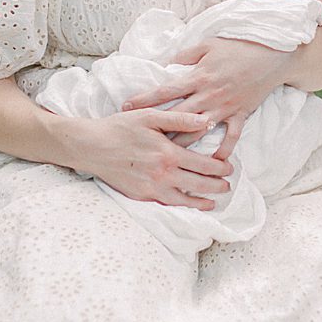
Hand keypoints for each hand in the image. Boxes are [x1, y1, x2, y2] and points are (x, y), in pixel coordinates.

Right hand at [75, 108, 233, 208]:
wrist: (92, 147)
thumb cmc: (121, 127)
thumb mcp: (151, 116)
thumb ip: (180, 119)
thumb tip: (206, 121)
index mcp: (168, 153)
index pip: (203, 164)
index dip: (219, 167)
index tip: (230, 168)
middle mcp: (162, 174)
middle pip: (198, 184)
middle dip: (216, 186)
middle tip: (228, 185)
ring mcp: (151, 188)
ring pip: (184, 199)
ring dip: (202, 202)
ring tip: (213, 202)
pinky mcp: (140, 195)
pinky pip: (166, 203)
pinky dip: (181, 205)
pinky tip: (186, 204)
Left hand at [121, 36, 294, 161]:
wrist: (272, 56)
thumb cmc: (238, 47)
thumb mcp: (208, 44)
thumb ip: (185, 55)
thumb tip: (166, 65)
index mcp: (199, 76)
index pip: (166, 90)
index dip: (145, 99)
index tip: (126, 107)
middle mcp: (209, 95)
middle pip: (177, 117)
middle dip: (156, 129)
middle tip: (138, 140)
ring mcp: (225, 108)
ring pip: (198, 132)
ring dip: (181, 146)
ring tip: (163, 158)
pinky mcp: (240, 115)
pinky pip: (229, 138)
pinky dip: (220, 152)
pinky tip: (209, 165)